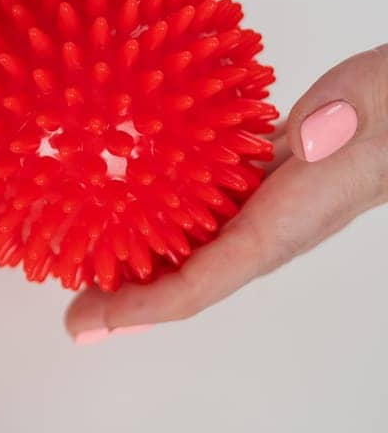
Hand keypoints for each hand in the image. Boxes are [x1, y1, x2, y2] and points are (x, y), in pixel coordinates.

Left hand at [64, 45, 387, 343]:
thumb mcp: (367, 111)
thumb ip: (339, 125)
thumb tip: (307, 138)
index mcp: (284, 222)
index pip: (202, 282)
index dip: (143, 308)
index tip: (91, 321)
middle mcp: (268, 223)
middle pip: (184, 276)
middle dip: (127, 297)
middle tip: (73, 310)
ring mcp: (262, 202)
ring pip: (188, 243)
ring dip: (139, 257)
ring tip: (84, 258)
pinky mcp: (257, 173)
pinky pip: (198, 204)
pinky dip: (156, 211)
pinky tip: (124, 198)